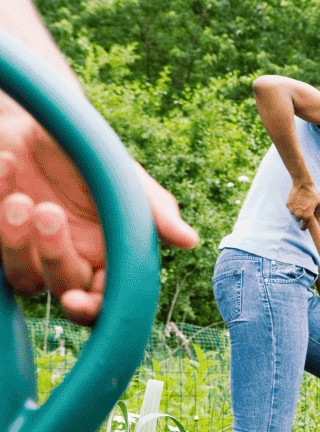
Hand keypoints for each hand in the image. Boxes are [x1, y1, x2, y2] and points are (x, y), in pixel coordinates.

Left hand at [0, 108, 197, 324]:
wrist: (40, 121)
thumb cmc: (89, 153)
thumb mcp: (124, 178)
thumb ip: (154, 209)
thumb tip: (189, 240)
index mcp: (110, 255)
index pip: (107, 301)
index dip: (93, 310)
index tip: (74, 301)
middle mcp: (72, 261)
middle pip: (64, 290)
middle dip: (53, 258)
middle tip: (48, 213)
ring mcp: (29, 252)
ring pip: (22, 278)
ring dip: (14, 242)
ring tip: (20, 198)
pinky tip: (6, 165)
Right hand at [286, 181, 319, 225]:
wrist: (303, 184)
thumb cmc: (313, 194)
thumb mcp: (319, 204)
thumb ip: (319, 214)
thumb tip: (319, 221)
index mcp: (307, 216)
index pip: (303, 227)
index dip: (304, 227)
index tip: (304, 226)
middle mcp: (298, 215)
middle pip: (298, 220)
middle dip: (301, 217)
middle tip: (304, 209)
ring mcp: (292, 210)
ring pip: (294, 214)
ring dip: (296, 211)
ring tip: (301, 203)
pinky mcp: (288, 205)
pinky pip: (290, 208)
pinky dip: (293, 206)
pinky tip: (297, 200)